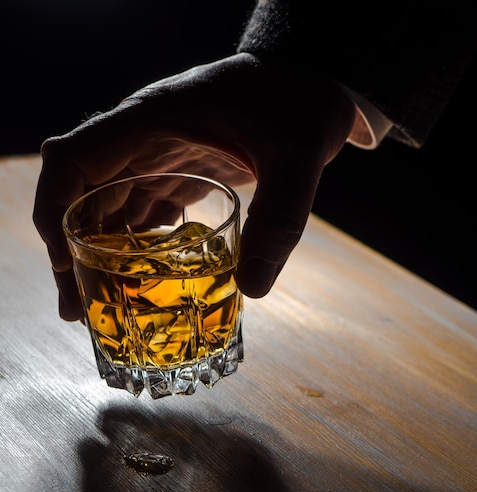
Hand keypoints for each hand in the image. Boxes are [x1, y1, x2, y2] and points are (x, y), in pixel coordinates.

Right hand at [33, 52, 354, 319]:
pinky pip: (141, 211)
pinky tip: (140, 275)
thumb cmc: (297, 102)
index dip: (55, 210)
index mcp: (150, 122)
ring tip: (103, 305)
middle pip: (82, 196)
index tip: (67, 262)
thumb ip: (278, 220)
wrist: (307, 82)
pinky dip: (134, 244)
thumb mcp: (297, 158)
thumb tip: (251, 288)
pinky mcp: (179, 174)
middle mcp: (142, 142)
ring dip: (100, 255)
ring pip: (108, 208)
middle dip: (73, 252)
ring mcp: (158, 158)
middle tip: (79, 309)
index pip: (73, 161)